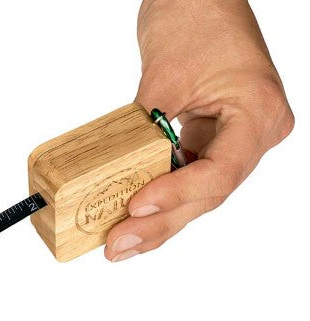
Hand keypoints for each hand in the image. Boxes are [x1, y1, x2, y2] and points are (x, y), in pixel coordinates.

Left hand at [105, 0, 293, 261]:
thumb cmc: (195, 15)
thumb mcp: (164, 74)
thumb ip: (146, 130)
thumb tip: (113, 180)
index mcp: (258, 115)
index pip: (219, 171)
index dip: (177, 195)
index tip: (136, 205)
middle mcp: (253, 136)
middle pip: (206, 195)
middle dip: (159, 223)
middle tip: (118, 246)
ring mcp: (234, 144)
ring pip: (196, 196)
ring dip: (157, 222)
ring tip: (120, 245)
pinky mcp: (210, 145)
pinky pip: (186, 182)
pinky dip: (160, 201)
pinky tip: (132, 222)